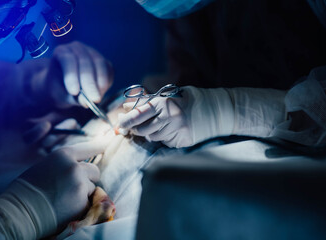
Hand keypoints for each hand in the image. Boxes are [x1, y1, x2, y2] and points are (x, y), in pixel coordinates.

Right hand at [20, 140, 106, 227]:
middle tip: (75, 187)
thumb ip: (64, 164)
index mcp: (63, 155)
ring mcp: (80, 185)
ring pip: (93, 188)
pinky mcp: (82, 202)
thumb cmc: (26, 189)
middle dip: (88, 178)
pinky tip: (67, 208)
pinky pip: (89, 203)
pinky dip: (82, 206)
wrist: (19, 212)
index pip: (88, 147)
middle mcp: (74, 167)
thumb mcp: (45, 166)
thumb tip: (79, 165)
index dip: (98, 146)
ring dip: (84, 193)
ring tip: (65, 199)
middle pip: (95, 170)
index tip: (108, 143)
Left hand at [48, 41, 113, 107]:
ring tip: (97, 98)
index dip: (71, 75)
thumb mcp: (61, 95)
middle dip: (90, 82)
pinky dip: (107, 82)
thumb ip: (73, 97)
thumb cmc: (60, 89)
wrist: (65, 87)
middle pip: (85, 62)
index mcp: (61, 51)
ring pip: (100, 64)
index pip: (68, 59)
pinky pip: (109, 70)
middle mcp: (77, 48)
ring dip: (100, 83)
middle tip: (92, 99)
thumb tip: (86, 101)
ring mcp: (92, 53)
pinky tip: (101, 93)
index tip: (74, 92)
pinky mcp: (104, 62)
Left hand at [118, 86, 234, 147]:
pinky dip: (163, 137)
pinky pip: (164, 142)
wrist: (220, 111)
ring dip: (150, 133)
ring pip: (152, 137)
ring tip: (160, 125)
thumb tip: (127, 107)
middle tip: (134, 126)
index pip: (138, 114)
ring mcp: (176, 132)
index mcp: (165, 103)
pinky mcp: (182, 142)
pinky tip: (172, 130)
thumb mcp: (171, 95)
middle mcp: (170, 119)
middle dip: (135, 129)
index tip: (119, 124)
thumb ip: (149, 102)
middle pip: (142, 129)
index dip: (126, 120)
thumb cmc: (192, 99)